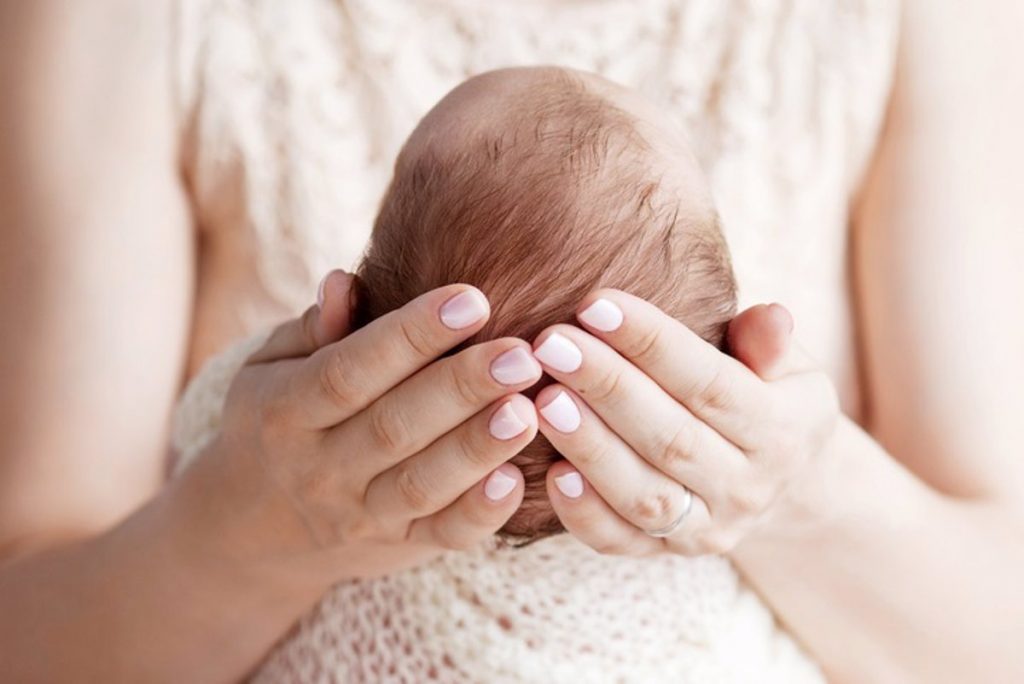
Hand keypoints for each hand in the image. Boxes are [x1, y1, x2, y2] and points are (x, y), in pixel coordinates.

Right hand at [175, 272, 542, 585]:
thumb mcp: (271, 367)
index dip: (410, 336)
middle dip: (461, 388)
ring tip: (528, 409)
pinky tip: (517, 480)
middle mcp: (320, 468)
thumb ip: (312, 328)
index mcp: (285, 411)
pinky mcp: (400, 546)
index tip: (472, 300)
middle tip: (521, 355)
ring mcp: (360, 514)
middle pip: (394, 427)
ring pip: (422, 483)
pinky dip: (480, 513)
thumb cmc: (279, 418)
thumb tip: (342, 283)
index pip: (350, 370)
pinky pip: (443, 535)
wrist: (257, 529)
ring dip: (478, 448)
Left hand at [529, 290, 838, 556]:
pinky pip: (620, 540)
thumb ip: (770, 344)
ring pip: (643, 494)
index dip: (651, 343)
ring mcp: (706, 528)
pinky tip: (548, 471)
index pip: (709, 383)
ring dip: (589, 447)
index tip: (594, 304)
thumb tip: (770, 317)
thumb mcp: (791, 368)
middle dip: (606, 387)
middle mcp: (746, 488)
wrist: (786, 488)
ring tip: (542, 399)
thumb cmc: (769, 398)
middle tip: (551, 344)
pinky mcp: (666, 552)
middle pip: (669, 438)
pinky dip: (583, 512)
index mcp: (781, 432)